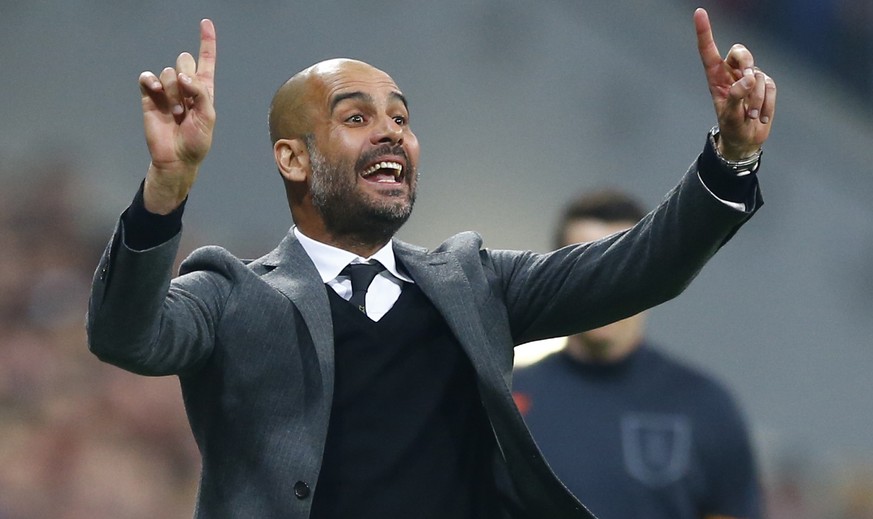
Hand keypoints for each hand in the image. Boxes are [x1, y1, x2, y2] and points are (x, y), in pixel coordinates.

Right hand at [139, 19, 215, 213]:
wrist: (176, 158)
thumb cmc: (197, 140)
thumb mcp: (208, 116)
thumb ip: (200, 92)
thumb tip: (182, 75)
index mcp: (203, 89)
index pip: (206, 61)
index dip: (206, 42)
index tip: (206, 23)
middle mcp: (185, 86)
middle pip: (184, 61)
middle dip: (186, 79)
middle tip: (186, 105)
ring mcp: (166, 91)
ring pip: (168, 72)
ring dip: (173, 93)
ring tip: (176, 113)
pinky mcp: (149, 97)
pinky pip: (148, 77)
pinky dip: (151, 81)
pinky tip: (154, 90)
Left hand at [694, 8, 775, 160]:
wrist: (746, 140)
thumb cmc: (731, 127)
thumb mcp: (728, 116)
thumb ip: (735, 96)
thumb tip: (748, 78)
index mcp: (715, 78)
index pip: (709, 52)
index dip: (705, 32)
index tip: (699, 12)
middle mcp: (732, 74)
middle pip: (740, 52)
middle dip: (746, 62)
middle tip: (748, 79)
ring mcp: (750, 79)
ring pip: (758, 75)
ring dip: (756, 98)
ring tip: (750, 116)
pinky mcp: (765, 86)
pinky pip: (771, 86)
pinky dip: (767, 103)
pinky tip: (760, 116)